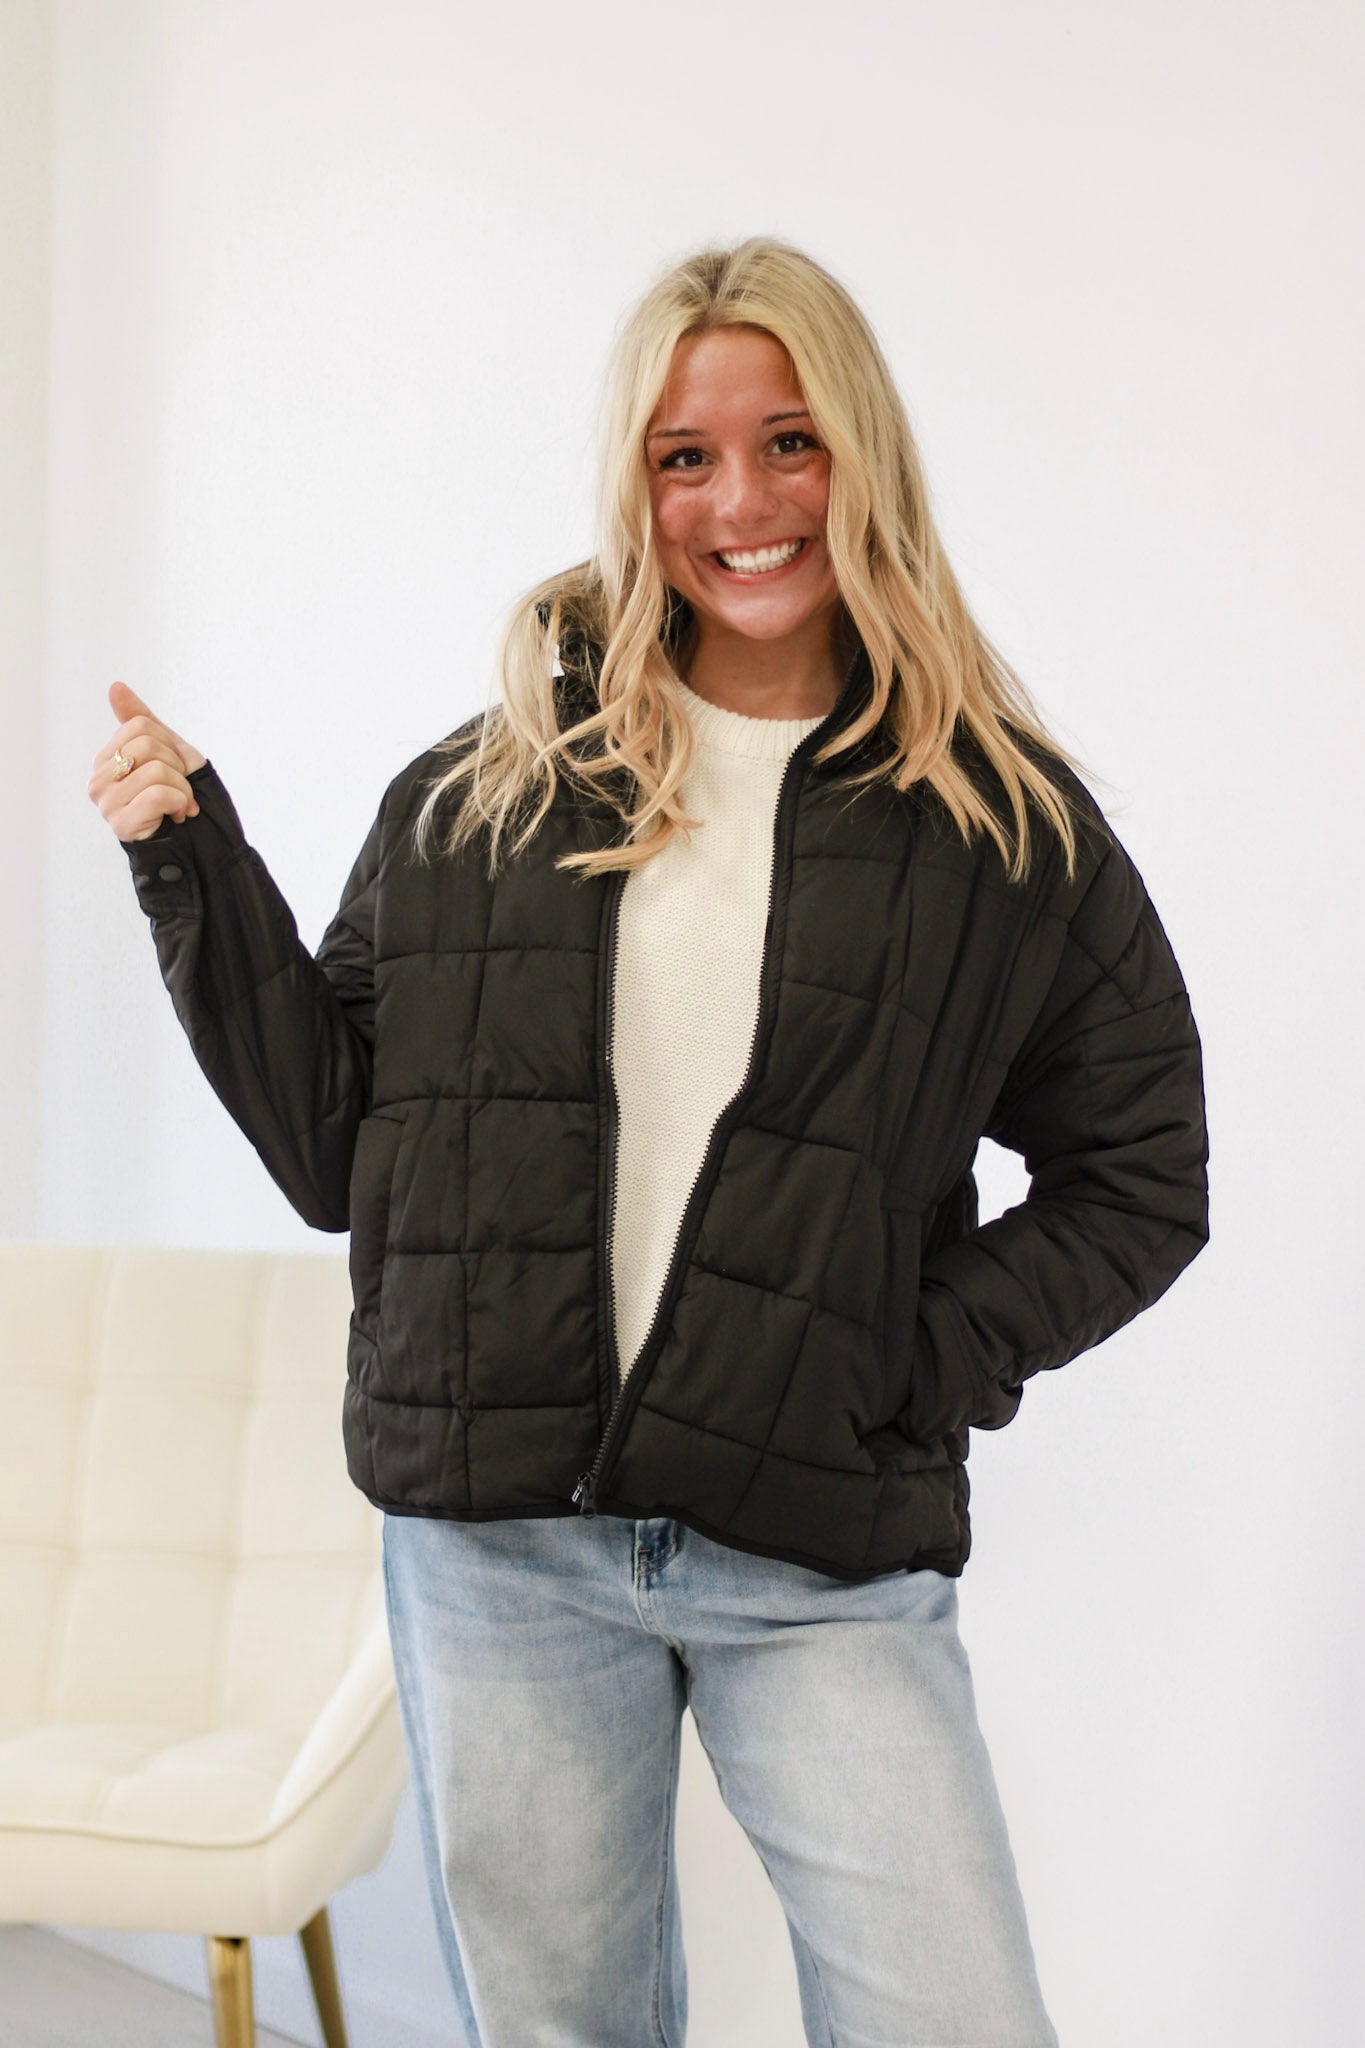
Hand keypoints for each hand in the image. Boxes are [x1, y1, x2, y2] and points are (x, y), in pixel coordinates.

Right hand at [89, 682, 207, 843]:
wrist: (204, 839)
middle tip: (179, 789)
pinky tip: (178, 816)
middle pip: (147, 745)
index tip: (175, 768)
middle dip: (177, 767)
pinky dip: (180, 803)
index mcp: (106, 760)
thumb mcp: (167, 750)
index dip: (169, 745)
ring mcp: (106, 805)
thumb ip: (139, 720)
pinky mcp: (122, 826)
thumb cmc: (183, 794)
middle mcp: (98, 781)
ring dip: (182, 789)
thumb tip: (114, 686)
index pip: (140, 726)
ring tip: (179, 805)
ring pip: (156, 770)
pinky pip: (158, 795)